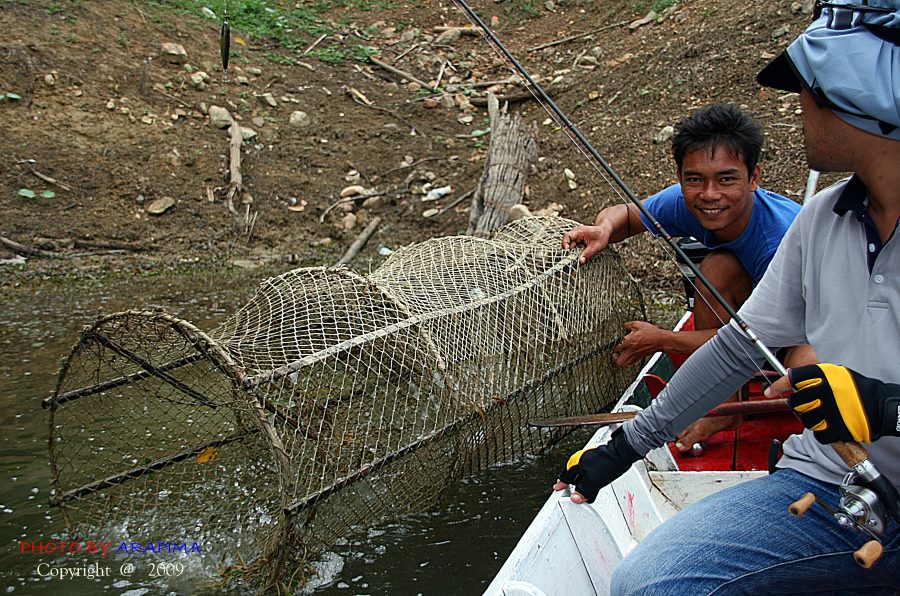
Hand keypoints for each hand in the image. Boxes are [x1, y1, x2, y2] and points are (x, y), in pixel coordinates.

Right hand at [553, 427, 640, 502]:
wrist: (620, 453)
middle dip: (573, 484)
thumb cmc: (607, 463)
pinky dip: (588, 476)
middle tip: (574, 492)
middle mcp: (579, 459)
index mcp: (575, 464)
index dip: (561, 484)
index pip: (564, 477)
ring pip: (581, 472)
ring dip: (582, 481)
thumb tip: (575, 497)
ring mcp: (587, 457)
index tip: (558, 488)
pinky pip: (588, 469)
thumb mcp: (593, 482)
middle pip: (572, 474)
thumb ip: (583, 491)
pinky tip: (595, 481)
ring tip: (587, 489)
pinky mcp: (595, 457)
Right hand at [561, 225, 612, 263]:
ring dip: (573, 252)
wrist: (605, 232)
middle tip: (573, 258)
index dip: (565, 243)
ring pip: (570, 246)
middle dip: (569, 251)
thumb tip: (580, 261)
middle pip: (567, 242)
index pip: (567, 236)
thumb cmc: (601, 236)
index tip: (567, 251)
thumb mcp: (596, 246)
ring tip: (579, 256)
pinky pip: (574, 248)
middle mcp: (575, 234)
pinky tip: (581, 254)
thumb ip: (588, 254)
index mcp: (579, 232)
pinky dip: (576, 252)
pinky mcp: (577, 241)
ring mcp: (576, 237)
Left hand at [611, 321, 663, 367]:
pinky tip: (628, 355)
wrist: (661, 340)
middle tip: (614, 355)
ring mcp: (636, 356)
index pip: (617, 348)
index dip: (613, 348)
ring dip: (620, 361)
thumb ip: (629, 325)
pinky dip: (627, 361)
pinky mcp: (640, 357)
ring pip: (625, 364)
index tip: (613, 347)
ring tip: (619, 357)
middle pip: (620, 361)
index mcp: (630, 343)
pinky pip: (630, 362)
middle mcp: (632, 351)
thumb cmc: (652, 333)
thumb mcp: (639, 324)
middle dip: (615, 359)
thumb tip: (625, 325)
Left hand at [765, 364, 899, 443]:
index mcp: (825, 375)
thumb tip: (790, 377)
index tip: (769, 392)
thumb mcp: (837, 374)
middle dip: (799, 405)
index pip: (793, 378)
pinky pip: (818, 433)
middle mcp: (826, 391)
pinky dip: (822, 433)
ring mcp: (830, 410)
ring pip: (804, 418)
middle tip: (810, 406)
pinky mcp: (837, 428)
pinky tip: (831, 426)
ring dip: (810, 419)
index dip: (779, 385)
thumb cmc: (858, 390)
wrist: (883, 407)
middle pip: (795, 401)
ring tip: (824, 415)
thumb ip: (814, 376)